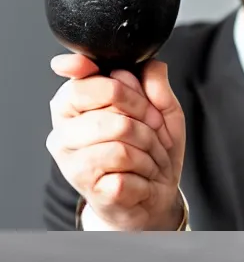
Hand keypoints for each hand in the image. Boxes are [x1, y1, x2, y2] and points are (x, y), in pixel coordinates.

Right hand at [46, 54, 185, 229]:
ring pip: (121, 147)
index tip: (143, 106)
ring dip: (150, 155)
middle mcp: (64, 132)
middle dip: (147, 129)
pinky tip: (142, 179)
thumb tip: (150, 64)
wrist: (153, 197)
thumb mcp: (161, 114)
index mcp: (72, 105)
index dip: (127, 92)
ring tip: (149, 161)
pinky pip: (126, 175)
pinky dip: (146, 177)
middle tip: (154, 139)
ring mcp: (72, 162)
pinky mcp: (89, 188)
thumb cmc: (150, 153)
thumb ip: (155, 87)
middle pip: (112, 117)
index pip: (89, 82)